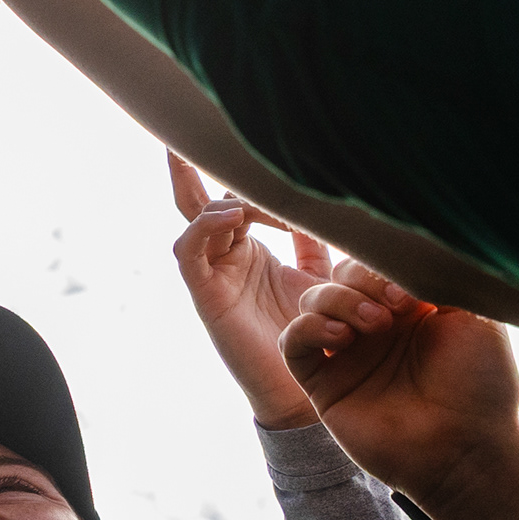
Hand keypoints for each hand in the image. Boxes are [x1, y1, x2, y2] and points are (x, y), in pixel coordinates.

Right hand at [167, 155, 319, 428]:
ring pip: (195, 217)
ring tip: (241, 189)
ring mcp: (214, 276)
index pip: (241, 198)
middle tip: (193, 124)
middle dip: (197, 164)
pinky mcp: (206, 297)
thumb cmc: (320, 339)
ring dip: (216, 197)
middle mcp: (228, 258)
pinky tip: (228, 216)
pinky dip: (203, 229)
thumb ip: (317, 244)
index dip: (260, 180)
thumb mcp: (324, 279)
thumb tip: (329, 205)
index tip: (287, 165)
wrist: (308, 395)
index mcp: (253, 251)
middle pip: (206, 199)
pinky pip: (189, 253)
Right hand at [279, 233, 518, 507]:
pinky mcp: (324, 384)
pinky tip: (341, 338)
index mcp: (408, 306)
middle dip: (361, 282)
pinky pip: (292, 342)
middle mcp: (373, 326)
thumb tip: (412, 243)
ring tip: (375, 326)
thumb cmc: (481, 386)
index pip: (373, 263)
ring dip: (338, 301)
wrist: (468, 449)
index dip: (382, 266)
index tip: (411, 290)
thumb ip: (441, 276)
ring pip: (311, 301)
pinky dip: (308, 329)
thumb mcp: (473, 317)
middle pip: (338, 275)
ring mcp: (346, 355)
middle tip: (396, 308)